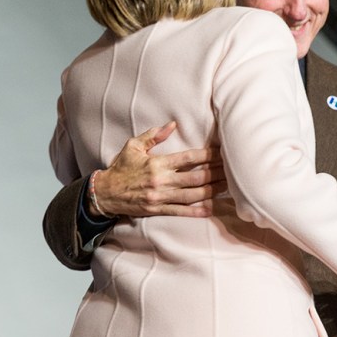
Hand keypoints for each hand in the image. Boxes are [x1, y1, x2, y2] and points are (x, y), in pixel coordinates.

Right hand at [89, 121, 224, 217]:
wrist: (104, 194)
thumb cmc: (120, 168)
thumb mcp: (133, 146)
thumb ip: (154, 136)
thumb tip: (172, 125)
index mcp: (157, 163)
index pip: (189, 158)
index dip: (208, 155)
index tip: (222, 151)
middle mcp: (161, 181)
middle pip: (196, 177)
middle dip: (216, 173)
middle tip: (233, 169)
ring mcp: (160, 197)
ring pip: (192, 195)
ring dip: (212, 190)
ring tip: (228, 186)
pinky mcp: (157, 210)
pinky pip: (181, 211)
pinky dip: (197, 211)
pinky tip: (212, 208)